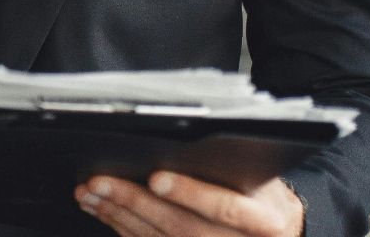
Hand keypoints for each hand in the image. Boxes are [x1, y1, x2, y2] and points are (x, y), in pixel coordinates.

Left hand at [75, 171, 304, 235]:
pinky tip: (102, 210)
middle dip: (135, 204)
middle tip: (99, 182)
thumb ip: (232, 164)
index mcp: (264, 220)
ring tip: (89, 193)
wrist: (280, 233)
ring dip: (118, 216)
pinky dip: (123, 227)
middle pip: (182, 227)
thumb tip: (186, 141)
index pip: (225, 208)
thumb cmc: (264, 196)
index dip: (190, 194)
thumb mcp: (263, 177)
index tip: (156, 177)